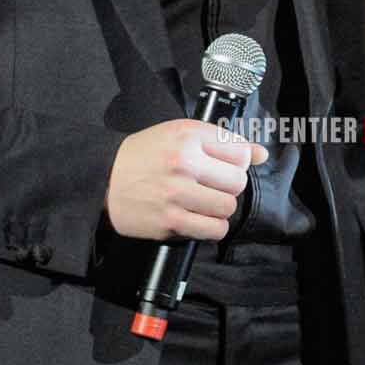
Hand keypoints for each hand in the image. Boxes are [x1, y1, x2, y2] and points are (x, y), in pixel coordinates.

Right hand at [103, 119, 265, 241]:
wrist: (103, 178)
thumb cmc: (144, 155)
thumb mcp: (181, 134)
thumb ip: (224, 141)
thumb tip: (261, 154)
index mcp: (189, 135)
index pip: (241, 153)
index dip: (237, 162)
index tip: (223, 166)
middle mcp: (184, 162)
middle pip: (238, 182)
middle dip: (228, 186)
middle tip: (211, 185)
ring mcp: (176, 194)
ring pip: (228, 207)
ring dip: (220, 208)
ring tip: (203, 202)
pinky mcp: (170, 221)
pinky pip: (214, 230)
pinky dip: (212, 227)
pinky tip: (198, 218)